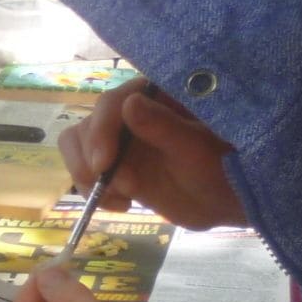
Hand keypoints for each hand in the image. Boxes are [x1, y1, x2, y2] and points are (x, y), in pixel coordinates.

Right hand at [59, 80, 244, 228]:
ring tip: (121, 197)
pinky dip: (93, 190)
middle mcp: (131, 111)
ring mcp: (119, 138)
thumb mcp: (196, 150)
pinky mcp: (113, 162)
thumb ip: (164, 127)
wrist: (224, 201)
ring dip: (88, 175)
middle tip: (119, 188)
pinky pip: (83, 170)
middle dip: (93, 158)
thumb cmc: (222, 170)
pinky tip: (122, 204)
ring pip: (77, 145)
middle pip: (88, 124)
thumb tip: (130, 104)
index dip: (101, 130)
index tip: (103, 164)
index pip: (112, 102)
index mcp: (155, 96)